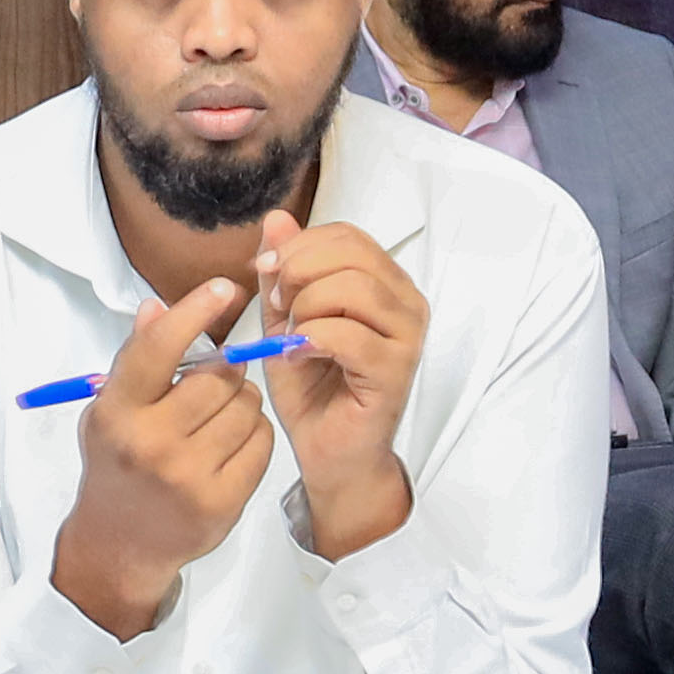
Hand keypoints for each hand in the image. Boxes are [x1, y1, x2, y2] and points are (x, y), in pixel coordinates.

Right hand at [50, 279, 280, 636]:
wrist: (119, 545)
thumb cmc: (117, 464)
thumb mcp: (109, 410)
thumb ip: (136, 360)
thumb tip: (157, 306)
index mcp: (117, 412)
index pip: (159, 347)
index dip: (195, 310)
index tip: (224, 286)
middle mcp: (150, 442)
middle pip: (218, 375)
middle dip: (225, 370)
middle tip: (213, 383)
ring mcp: (188, 475)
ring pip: (247, 406)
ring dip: (242, 403)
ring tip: (218, 419)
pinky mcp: (222, 501)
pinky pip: (263, 441)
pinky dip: (255, 435)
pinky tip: (231, 445)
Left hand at [251, 213, 428, 559]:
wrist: (328, 454)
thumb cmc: (312, 389)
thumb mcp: (285, 320)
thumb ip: (283, 272)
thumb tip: (275, 218)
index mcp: (385, 283)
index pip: (346, 235)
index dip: (299, 246)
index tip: (266, 272)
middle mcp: (407, 303)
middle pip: (351, 253)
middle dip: (299, 273)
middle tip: (277, 309)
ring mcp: (407, 336)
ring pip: (352, 289)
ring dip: (305, 309)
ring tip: (289, 339)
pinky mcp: (396, 370)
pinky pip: (349, 336)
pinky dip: (312, 341)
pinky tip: (298, 358)